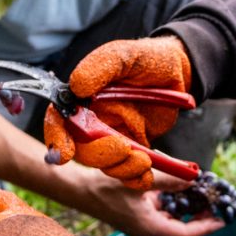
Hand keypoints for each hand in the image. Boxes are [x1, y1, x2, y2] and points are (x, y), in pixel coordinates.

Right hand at [43, 37, 191, 188]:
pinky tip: (147, 174)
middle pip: (82, 149)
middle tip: (123, 147)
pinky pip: (127, 171)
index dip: (56, 138)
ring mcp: (113, 136)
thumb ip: (100, 66)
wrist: (178, 71)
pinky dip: (135, 179)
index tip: (64, 154)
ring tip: (144, 159)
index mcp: (82, 97)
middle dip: (99, 155)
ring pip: (105, 164)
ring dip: (121, 168)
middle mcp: (93, 119)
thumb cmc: (146, 58)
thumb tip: (76, 87)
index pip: (58, 120)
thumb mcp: (124, 56)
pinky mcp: (133, 148)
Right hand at [83, 170, 225, 235]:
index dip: (206, 226)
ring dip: (187, 213)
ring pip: (172, 224)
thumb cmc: (106, 184)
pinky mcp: (137, 217)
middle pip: (182, 234)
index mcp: (150, 229)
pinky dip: (173, 205)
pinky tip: (177, 188)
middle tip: (215, 207)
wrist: (79, 189)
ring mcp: (141, 225)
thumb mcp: (141, 178)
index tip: (223, 218)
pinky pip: (161, 215)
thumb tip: (192, 179)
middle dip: (200, 221)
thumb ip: (169, 178)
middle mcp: (148, 231)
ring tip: (201, 196)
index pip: (186, 234)